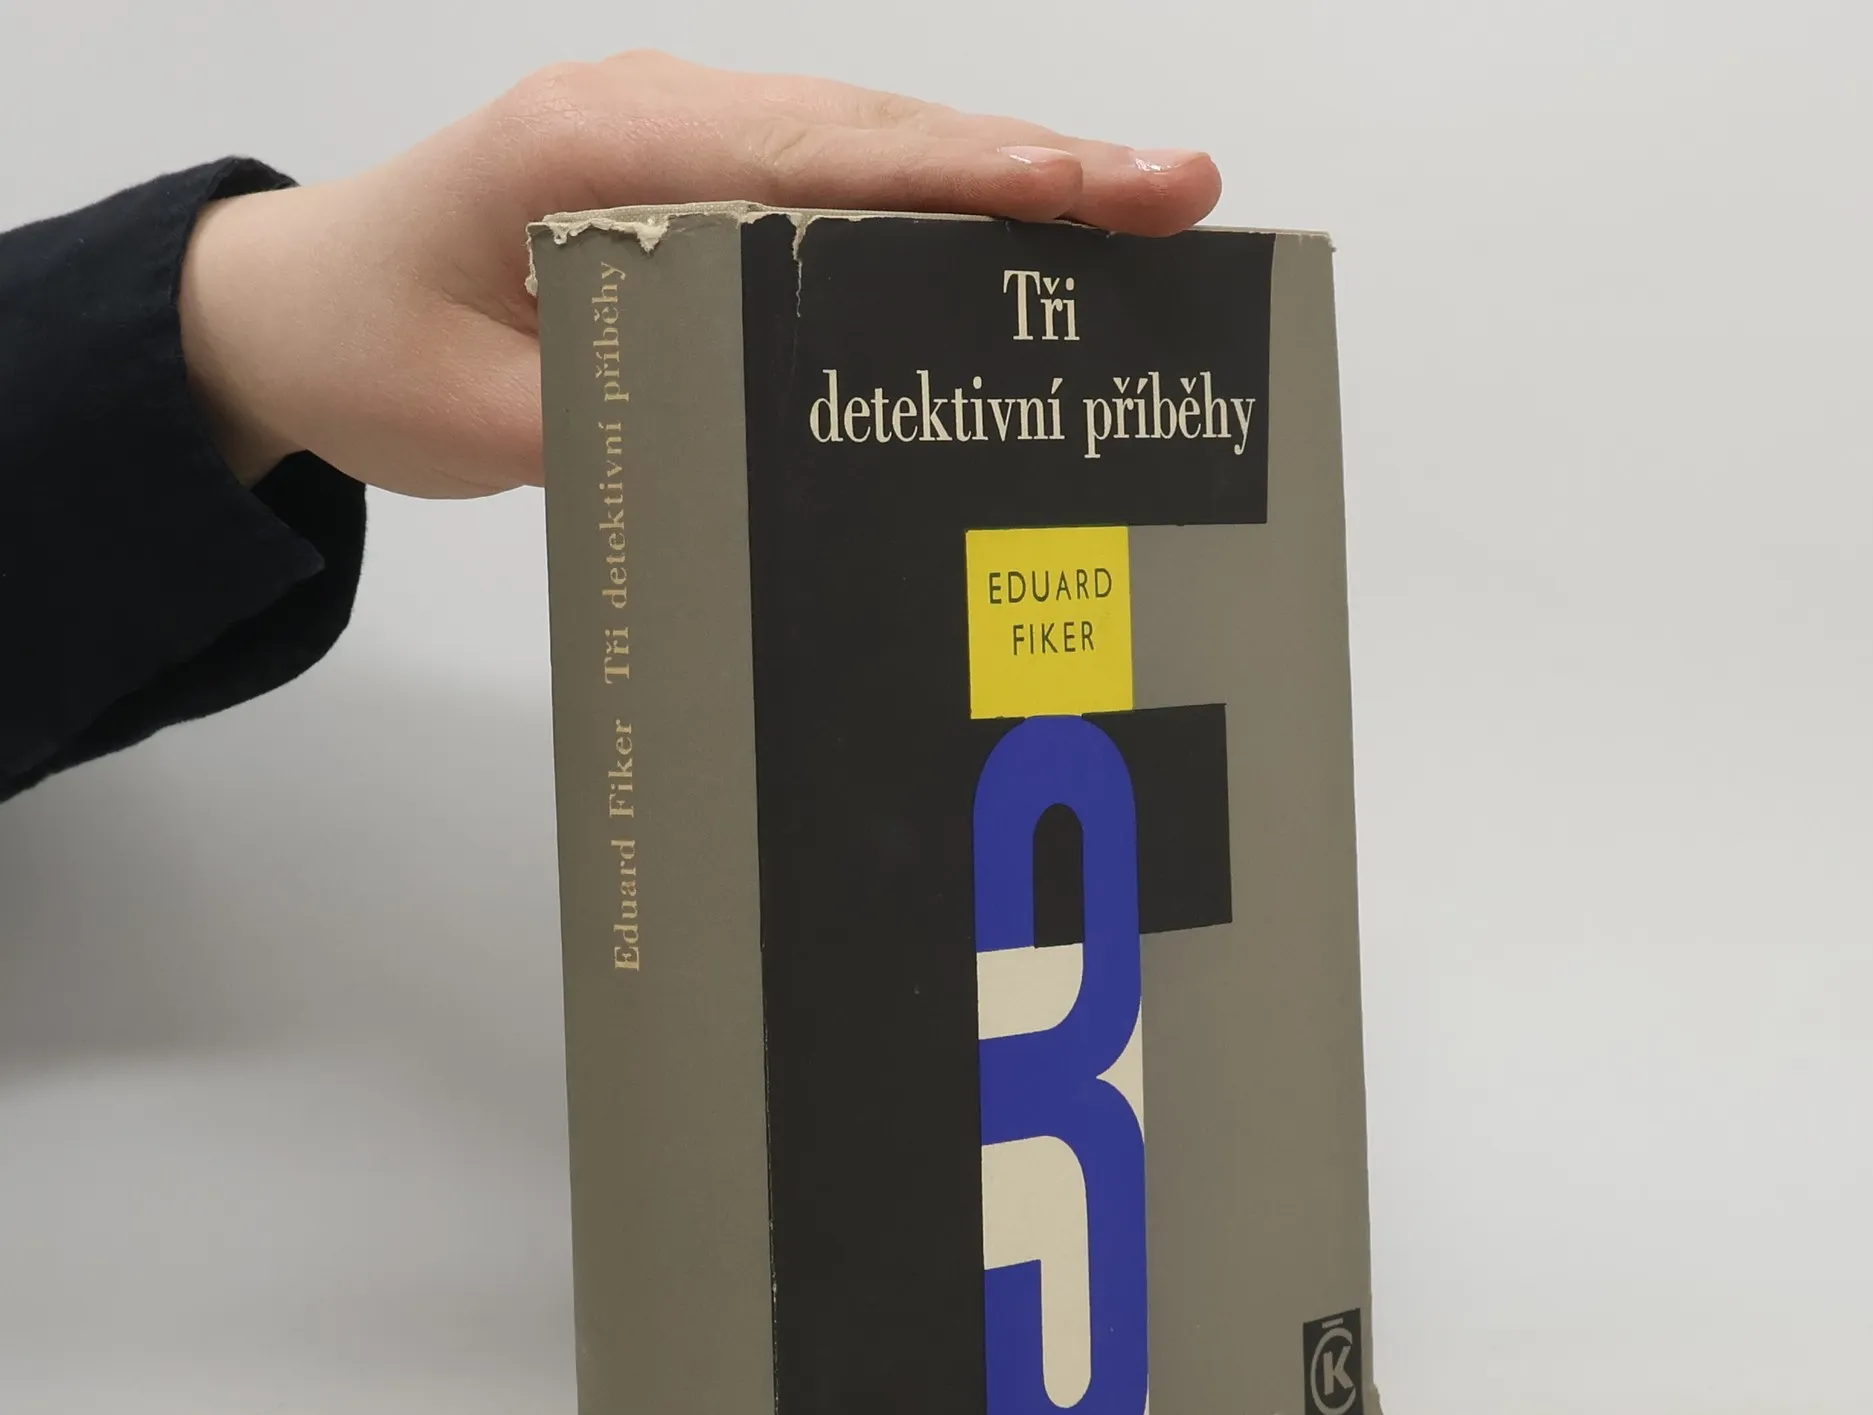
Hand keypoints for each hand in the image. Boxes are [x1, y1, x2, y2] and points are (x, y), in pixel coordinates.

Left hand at [177, 52, 1222, 496]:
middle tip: (1180, 196)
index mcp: (593, 151)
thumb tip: (778, 442)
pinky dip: (932, 207)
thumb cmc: (371, 351)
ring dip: (1001, 181)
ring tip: (1138, 218)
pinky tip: (1017, 241)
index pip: (810, 161)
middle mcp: (652, 115)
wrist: (292, 303)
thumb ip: (627, 424)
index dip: (958, 180)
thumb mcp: (484, 421)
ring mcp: (677, 134)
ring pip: (866, 146)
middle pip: (872, 133)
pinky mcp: (692, 175)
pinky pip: (831, 180)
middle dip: (1033, 167)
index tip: (1085, 194)